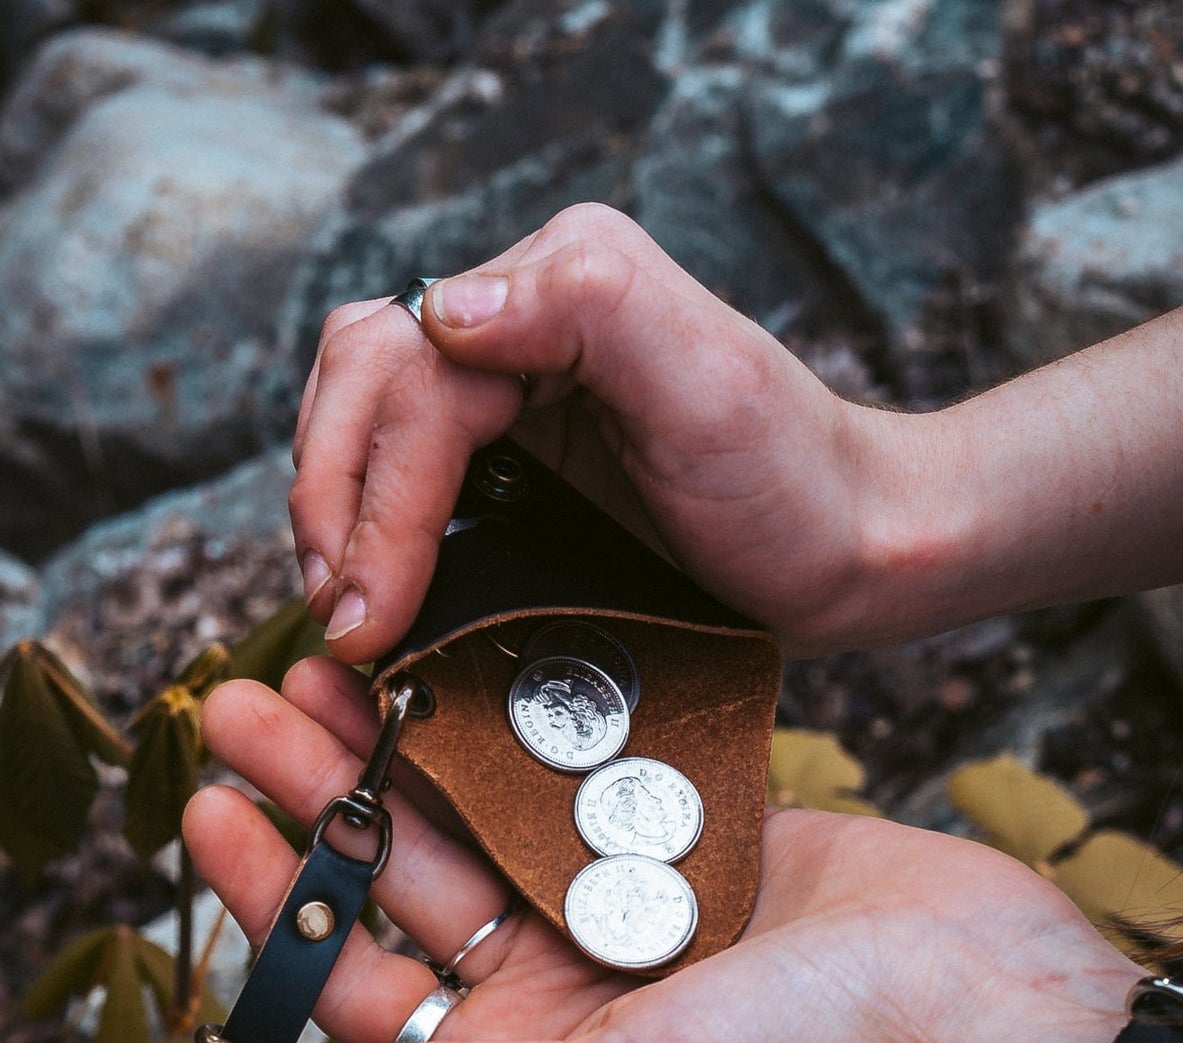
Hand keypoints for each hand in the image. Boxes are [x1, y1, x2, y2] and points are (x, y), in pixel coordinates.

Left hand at [184, 658, 1142, 1042]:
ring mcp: (610, 897)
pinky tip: (447, 659)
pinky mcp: (670, 828)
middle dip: (317, 792)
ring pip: (469, 810)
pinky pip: (560, 768)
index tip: (207, 810)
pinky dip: (502, 719)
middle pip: (401, 876)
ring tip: (321, 664)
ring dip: (394, 742)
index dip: (278, 896)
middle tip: (240, 707)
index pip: (360, 979)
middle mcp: (555, 980)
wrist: (970, 995)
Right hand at [288, 204, 939, 661]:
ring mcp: (512, 389)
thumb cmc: (794, 482)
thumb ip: (587, 306)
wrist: (848, 550)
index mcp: (560, 282)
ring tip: (346, 612)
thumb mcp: (709, 384)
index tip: (369, 613)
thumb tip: (443, 308)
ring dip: (334, 515)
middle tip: (345, 620)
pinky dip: (370, 527)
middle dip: (333, 504)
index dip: (377, 500)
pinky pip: (404, 472)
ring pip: (363, 423)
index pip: (415, 380)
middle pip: (362, 387)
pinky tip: (376, 588)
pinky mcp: (514, 455)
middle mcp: (522, 320)